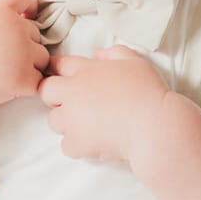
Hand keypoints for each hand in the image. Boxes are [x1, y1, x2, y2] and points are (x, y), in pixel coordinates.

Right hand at [0, 0, 49, 110]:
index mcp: (0, 13)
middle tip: (2, 60)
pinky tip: (9, 88)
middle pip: (36, 34)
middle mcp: (15, 29)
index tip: (26, 18)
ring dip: (30, 66)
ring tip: (5, 75)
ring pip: (43, 58)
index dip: (28, 8)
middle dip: (25, 46)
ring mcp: (22, 54)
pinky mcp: (24, 79)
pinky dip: (27, 87)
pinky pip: (38, 82)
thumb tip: (6, 18)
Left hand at [38, 45, 172, 163]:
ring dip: (68, 123)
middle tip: (77, 104)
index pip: (58, 65)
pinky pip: (66, 145)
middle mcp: (73, 92)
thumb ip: (114, 53)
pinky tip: (96, 142)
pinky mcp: (76, 142)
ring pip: (54, 121)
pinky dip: (78, 146)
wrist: (155, 126)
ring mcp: (71, 119)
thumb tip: (98, 53)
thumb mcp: (135, 62)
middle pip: (45, 91)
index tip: (69, 79)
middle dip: (56, 97)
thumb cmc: (149, 92)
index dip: (60, 71)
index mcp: (86, 71)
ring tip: (91, 126)